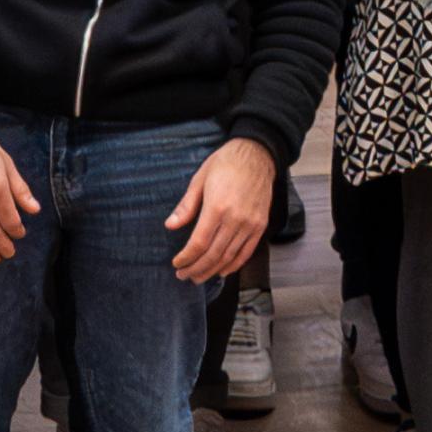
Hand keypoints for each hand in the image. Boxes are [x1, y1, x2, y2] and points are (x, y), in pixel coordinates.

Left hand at [167, 136, 281, 283]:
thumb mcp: (199, 179)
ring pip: (229, 257)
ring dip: (212, 271)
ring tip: (198, 277)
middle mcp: (235, 219)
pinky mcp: (260, 225)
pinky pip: (246, 252)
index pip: (199, 243)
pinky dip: (234, 265)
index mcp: (217, 207)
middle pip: (213, 254)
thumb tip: (170, 226)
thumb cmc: (225, 164)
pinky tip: (222, 271)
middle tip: (183, 276)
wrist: (256, 155)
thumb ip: (186, 206)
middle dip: (196, 269)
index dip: (186, 258)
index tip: (177, 264)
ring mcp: (250, 224)